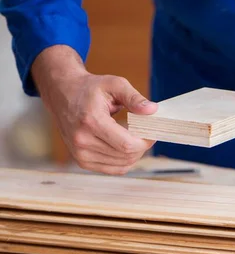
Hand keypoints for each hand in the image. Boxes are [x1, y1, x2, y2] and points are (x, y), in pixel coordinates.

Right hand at [32, 45, 157, 174]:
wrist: (62, 94)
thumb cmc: (90, 88)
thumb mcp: (114, 84)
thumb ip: (134, 98)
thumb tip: (152, 110)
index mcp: (91, 121)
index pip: (126, 144)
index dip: (145, 142)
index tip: (152, 133)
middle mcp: (82, 140)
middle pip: (126, 156)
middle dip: (142, 147)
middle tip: (146, 134)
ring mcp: (80, 154)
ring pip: (121, 165)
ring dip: (134, 154)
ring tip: (134, 138)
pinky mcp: (82, 161)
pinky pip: (113, 169)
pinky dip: (125, 161)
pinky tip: (125, 147)